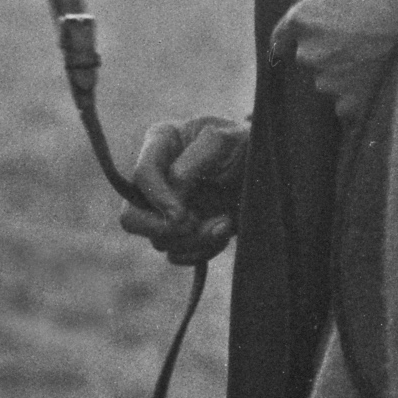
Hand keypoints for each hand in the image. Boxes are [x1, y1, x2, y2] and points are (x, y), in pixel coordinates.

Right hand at [124, 115, 247, 264]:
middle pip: (131, 217)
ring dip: (195, 238)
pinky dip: (202, 250)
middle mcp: (156, 178)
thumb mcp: (221, 141)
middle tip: (193, 223)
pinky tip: (223, 231)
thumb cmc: (244, 145)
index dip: (158, 197)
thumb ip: (190, 164)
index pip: (142, 176)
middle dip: (163, 228)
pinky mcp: (181, 231)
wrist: (267, 171)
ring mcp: (165, 209)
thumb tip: (172, 200)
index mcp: (160, 144)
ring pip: (159, 241)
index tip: (182, 213)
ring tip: (225, 222)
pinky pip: (177, 255)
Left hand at [267, 0, 397, 119]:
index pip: (281, 36)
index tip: (284, 48)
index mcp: (304, 20)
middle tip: (363, 41)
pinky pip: (348, 103)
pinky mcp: (348, 105)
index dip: (286, 41)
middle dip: (330, 52)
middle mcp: (309, 54)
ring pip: (331, 80)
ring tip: (379, 57)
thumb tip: (311, 5)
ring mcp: (328, 82)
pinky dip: (361, 95)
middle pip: (311, 58)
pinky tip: (381, 80)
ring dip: (347, 73)